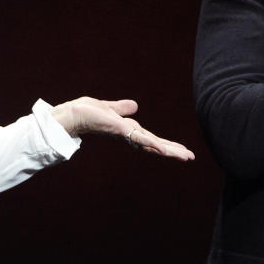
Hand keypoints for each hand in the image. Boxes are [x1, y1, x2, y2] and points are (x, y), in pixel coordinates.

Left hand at [51, 97, 194, 160]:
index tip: (179, 149)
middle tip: (190, 157)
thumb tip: (134, 106)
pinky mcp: (122, 131)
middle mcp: (128, 135)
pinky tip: (165, 150)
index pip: (150, 138)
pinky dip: (154, 144)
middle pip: (155, 144)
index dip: (165, 144)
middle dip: (172, 150)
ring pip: (152, 144)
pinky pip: (141, 139)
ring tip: (186, 156)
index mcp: (127, 130)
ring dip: (170, 150)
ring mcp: (126, 134)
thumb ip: (121, 108)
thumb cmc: (86, 112)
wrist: (72, 114)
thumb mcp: (109, 109)